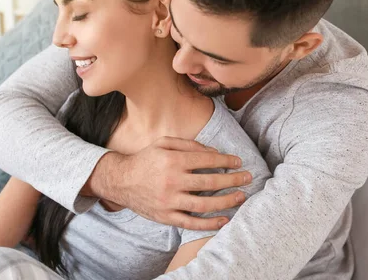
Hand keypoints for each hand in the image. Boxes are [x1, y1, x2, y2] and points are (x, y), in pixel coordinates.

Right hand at [86, 136, 251, 229]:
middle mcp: (172, 181)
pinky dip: (209, 224)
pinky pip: (191, 223)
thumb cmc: (146, 159)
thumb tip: (214, 151)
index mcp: (172, 160)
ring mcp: (169, 201)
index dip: (226, 160)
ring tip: (240, 196)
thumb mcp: (164, 143)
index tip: (238, 161)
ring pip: (204, 204)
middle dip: (233, 179)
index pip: (207, 160)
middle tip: (247, 177)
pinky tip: (224, 219)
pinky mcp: (166, 217)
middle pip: (210, 181)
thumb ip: (189, 144)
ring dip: (226, 201)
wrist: (120, 181)